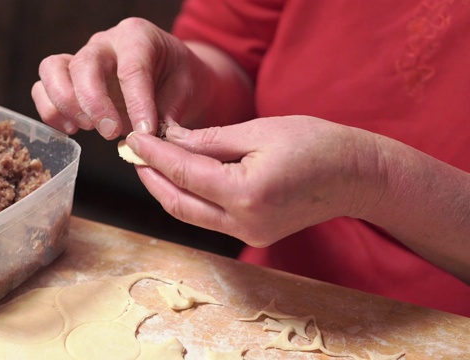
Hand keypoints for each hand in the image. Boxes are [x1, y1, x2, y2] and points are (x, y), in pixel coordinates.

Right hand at [31, 17, 205, 139]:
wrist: (171, 77)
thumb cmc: (177, 82)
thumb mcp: (185, 93)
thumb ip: (168, 116)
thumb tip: (149, 143)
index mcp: (138, 36)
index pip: (132, 67)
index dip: (136, 103)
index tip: (144, 133)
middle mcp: (105, 42)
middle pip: (85, 64)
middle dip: (95, 103)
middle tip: (112, 132)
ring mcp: (81, 57)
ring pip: (53, 69)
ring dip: (66, 104)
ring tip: (86, 129)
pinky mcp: (66, 77)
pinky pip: (42, 86)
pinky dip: (50, 110)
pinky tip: (70, 130)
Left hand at [124, 116, 384, 246]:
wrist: (356, 176)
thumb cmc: (315, 144)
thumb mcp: (258, 130)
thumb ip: (209, 140)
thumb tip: (171, 140)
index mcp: (246, 193)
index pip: (184, 174)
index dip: (154, 155)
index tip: (133, 139)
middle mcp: (244, 222)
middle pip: (179, 204)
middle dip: (151, 178)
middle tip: (134, 154)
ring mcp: (249, 234)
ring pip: (191, 215)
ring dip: (167, 190)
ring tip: (150, 163)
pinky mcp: (254, 235)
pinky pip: (209, 218)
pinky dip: (190, 197)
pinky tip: (181, 177)